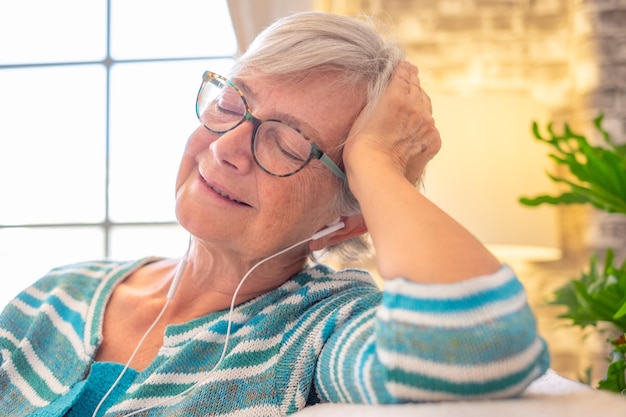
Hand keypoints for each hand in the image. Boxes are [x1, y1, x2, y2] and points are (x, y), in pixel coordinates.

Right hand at [343, 61, 440, 183]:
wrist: (376, 172)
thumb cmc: (361, 146)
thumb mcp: (364, 114)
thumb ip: (379, 98)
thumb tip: (386, 92)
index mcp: (397, 95)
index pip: (405, 73)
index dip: (404, 69)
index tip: (405, 66)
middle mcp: (417, 106)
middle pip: (418, 88)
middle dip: (413, 84)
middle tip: (410, 79)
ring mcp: (428, 124)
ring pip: (426, 107)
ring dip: (419, 105)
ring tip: (411, 107)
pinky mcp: (433, 141)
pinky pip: (431, 128)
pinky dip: (424, 127)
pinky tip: (414, 132)